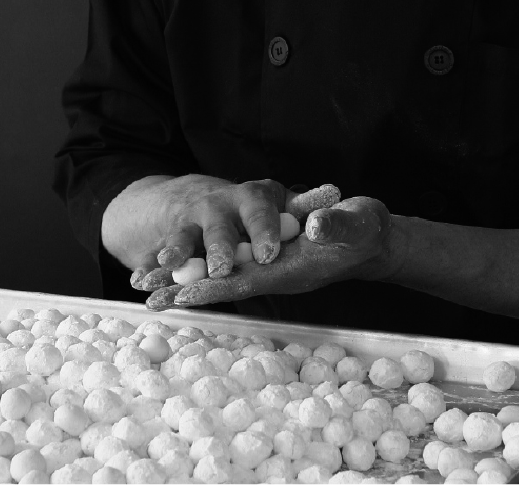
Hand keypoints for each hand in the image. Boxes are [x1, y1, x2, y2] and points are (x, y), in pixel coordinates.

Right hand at [101, 173, 290, 288]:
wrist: (202, 200)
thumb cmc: (255, 207)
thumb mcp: (281, 201)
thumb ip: (306, 204)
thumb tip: (336, 195)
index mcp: (252, 196)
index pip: (259, 208)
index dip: (264, 228)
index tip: (268, 252)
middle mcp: (219, 205)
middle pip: (219, 225)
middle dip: (219, 246)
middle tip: (221, 267)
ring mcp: (192, 222)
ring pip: (185, 237)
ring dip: (177, 250)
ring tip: (169, 264)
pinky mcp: (173, 241)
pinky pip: (158, 255)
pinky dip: (148, 267)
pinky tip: (140, 281)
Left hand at [149, 197, 393, 309]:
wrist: (371, 237)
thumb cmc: (366, 229)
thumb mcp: (357, 223)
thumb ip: (336, 225)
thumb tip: (314, 227)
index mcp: (293, 268)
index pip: (247, 281)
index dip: (215, 287)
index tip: (182, 295)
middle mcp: (275, 271)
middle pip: (224, 283)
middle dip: (187, 288)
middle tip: (146, 296)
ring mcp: (270, 264)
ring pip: (222, 274)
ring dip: (187, 278)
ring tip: (150, 284)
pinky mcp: (269, 254)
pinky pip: (230, 263)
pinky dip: (203, 265)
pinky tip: (179, 265)